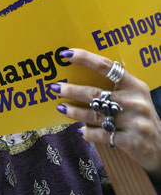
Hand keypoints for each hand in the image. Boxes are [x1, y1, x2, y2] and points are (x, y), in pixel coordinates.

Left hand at [50, 48, 160, 181]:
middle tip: (54, 87)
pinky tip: (81, 130)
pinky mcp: (132, 141)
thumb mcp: (134, 97)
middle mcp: (134, 100)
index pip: (106, 66)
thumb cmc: (140, 117)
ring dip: (74, 111)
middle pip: (95, 93)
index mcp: (134, 84)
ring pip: (95, 115)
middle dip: (71, 90)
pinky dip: (88, 133)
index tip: (66, 54)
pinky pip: (102, 134)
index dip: (85, 58)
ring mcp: (134, 121)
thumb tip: (80, 77)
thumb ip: (114, 87)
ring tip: (61, 108)